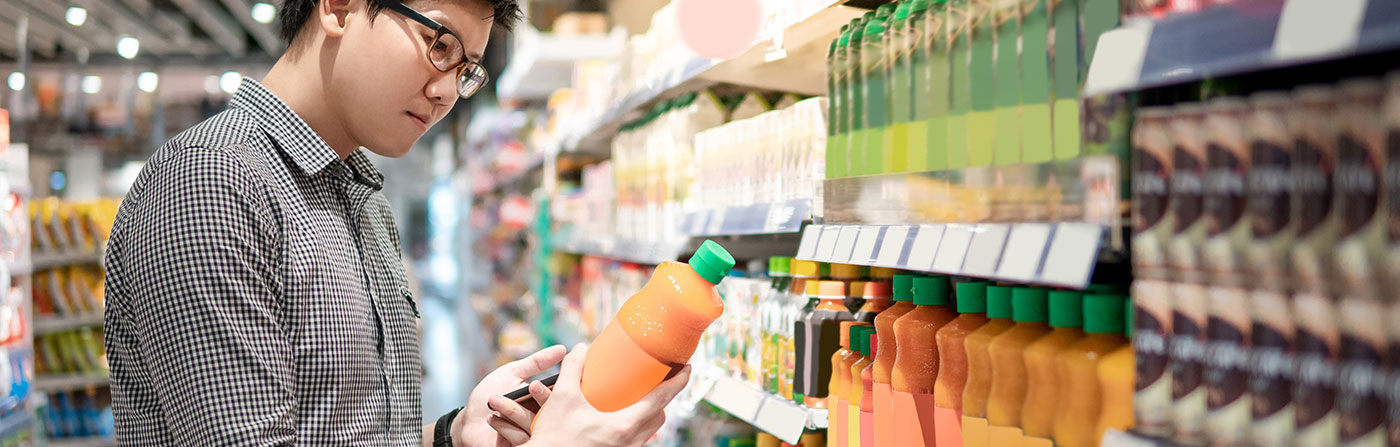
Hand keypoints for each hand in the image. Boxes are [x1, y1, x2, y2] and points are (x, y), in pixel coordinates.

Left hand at [453, 345, 566, 446]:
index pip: (560, 395)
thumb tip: (562, 348)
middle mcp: (541, 417)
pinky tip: (491, 418)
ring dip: (513, 412)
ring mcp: (532, 433)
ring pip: (535, 425)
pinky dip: (506, 428)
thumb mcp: (512, 373)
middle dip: (540, 398)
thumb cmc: (489, 395)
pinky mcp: (521, 446)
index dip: (557, 388)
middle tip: (527, 388)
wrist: (468, 421)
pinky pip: (523, 440)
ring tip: (494, 401)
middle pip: (552, 411)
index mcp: (543, 398)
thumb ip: (536, 362)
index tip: (538, 382)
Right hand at [521, 343, 691, 446]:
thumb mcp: (562, 399)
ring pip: (648, 430)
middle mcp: (631, 441)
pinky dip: (635, 425)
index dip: (678, 382)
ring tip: (641, 396)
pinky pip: (635, 439)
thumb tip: (581, 349)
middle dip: (663, 398)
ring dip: (649, 412)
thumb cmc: (555, 438)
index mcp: (625, 425)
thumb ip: (572, 370)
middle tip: (660, 380)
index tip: (688, 368)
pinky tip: (621, 416)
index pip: (662, 399)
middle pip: (659, 416)